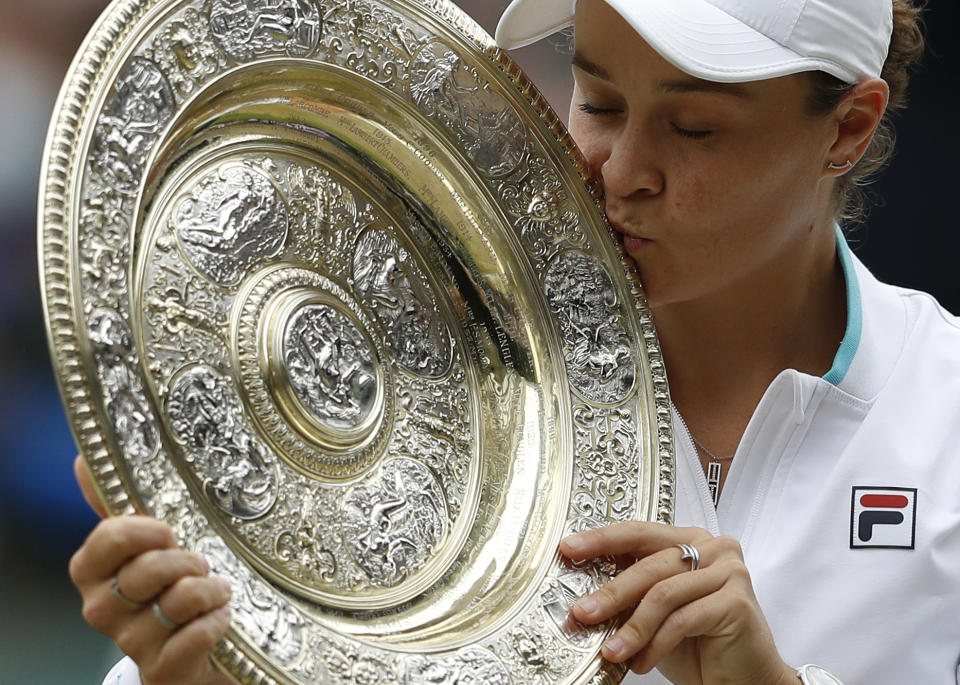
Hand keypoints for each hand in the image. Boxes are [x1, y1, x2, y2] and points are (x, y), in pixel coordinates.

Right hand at [69, 456, 232, 684]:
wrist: (193, 648)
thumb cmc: (169, 584)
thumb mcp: (149, 542)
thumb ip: (120, 502)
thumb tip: (84, 458)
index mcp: (92, 572)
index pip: (110, 537)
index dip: (150, 530)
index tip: (171, 532)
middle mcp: (102, 609)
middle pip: (148, 570)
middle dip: (187, 561)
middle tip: (201, 563)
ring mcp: (130, 644)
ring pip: (177, 601)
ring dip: (209, 589)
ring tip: (217, 589)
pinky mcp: (161, 672)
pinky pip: (194, 638)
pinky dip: (216, 622)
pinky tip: (221, 616)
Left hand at [561, 522, 799, 684]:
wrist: (745, 679)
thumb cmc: (700, 645)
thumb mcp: (657, 612)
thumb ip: (632, 593)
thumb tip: (583, 593)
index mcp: (691, 540)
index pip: (639, 532)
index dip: (601, 539)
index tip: (569, 548)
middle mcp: (713, 548)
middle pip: (649, 564)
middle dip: (611, 592)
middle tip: (583, 613)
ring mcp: (729, 571)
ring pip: (663, 594)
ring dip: (631, 627)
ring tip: (611, 650)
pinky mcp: (736, 601)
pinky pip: (682, 620)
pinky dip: (656, 644)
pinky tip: (641, 662)